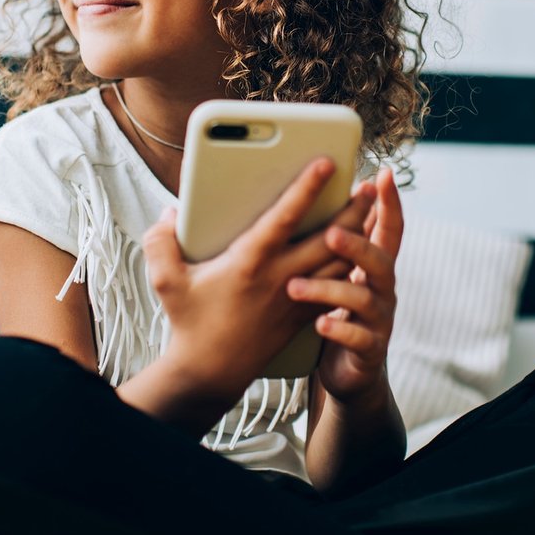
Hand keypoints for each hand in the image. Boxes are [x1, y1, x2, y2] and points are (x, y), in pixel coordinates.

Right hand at [142, 157, 372, 404]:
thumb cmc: (190, 322)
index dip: (307, 188)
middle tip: (370, 186)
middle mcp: (280, 277)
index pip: (285, 217)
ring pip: (341, 263)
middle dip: (354, 211)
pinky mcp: (304, 313)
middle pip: (330, 238)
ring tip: (373, 212)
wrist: (211, 372)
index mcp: (250, 262)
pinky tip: (364, 252)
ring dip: (361, 236)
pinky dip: (354, 267)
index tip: (326, 162)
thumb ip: (161, 242)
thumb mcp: (166, 281)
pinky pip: (338, 287)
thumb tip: (170, 214)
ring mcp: (296, 297)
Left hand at [284, 165, 400, 403]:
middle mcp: (383, 288)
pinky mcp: (369, 348)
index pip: (389, 228)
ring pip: (363, 297)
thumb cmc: (337, 309)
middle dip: (357, 245)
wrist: (349, 370)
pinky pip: (358, 337)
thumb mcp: (338, 272)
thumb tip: (310, 196)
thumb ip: (335, 243)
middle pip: (381, 259)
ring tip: (294, 286)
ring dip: (329, 289)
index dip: (390, 203)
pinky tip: (319, 323)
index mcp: (375, 265)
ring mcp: (379, 318)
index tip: (383, 175)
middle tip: (331, 233)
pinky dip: (339, 328)